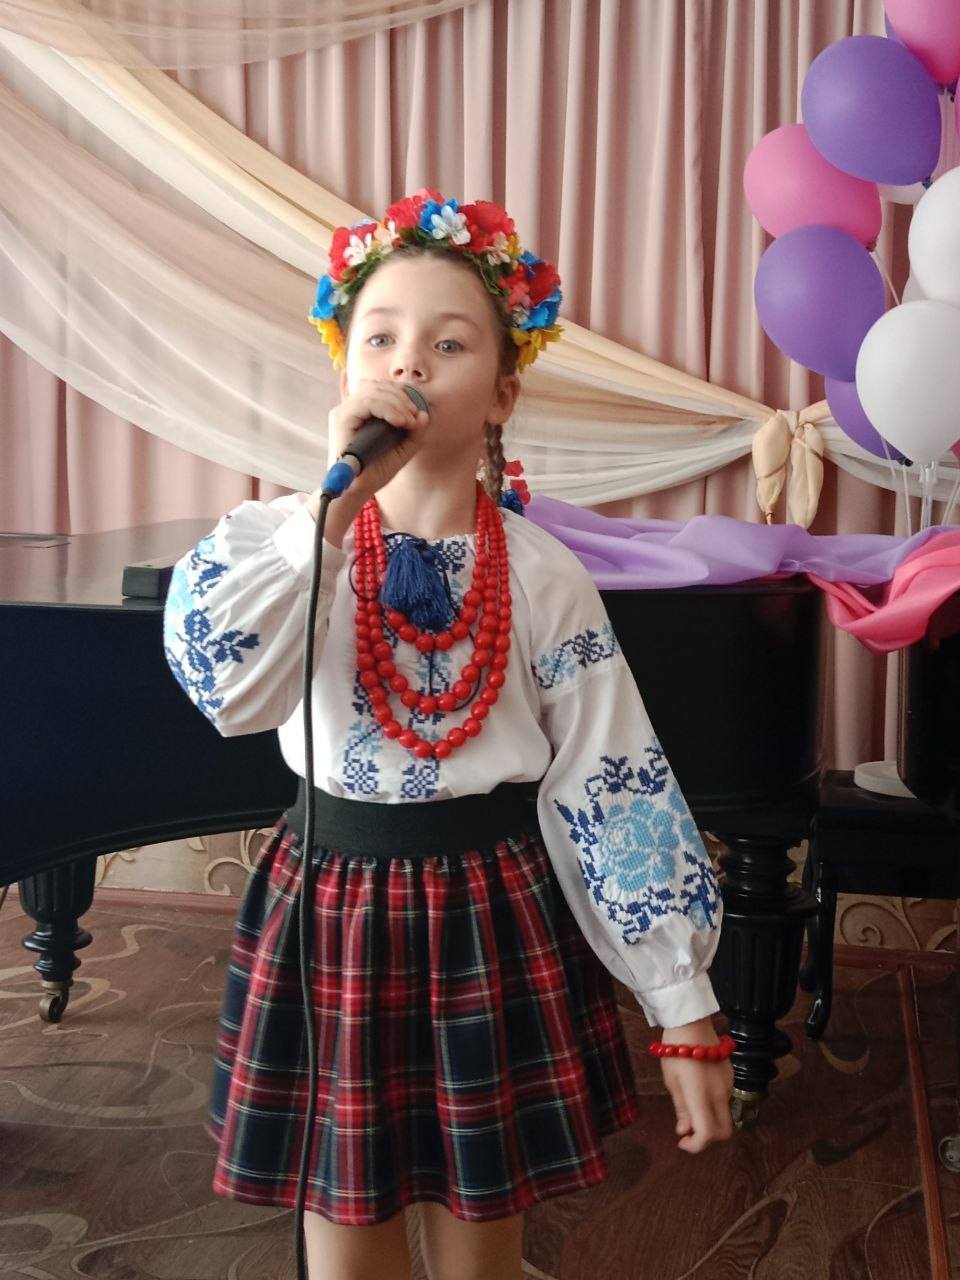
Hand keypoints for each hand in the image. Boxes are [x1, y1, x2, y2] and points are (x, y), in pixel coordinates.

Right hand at [326, 378, 430, 501]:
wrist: (355, 491)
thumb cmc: (375, 472)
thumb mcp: (401, 451)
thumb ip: (414, 434)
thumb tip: (424, 415)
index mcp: (362, 412)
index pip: (380, 388)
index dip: (401, 393)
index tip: (416, 411)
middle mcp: (351, 408)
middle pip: (377, 385)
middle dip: (401, 397)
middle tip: (414, 417)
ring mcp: (344, 412)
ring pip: (373, 390)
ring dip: (397, 402)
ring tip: (408, 421)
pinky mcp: (342, 419)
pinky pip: (367, 403)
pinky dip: (387, 409)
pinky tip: (400, 422)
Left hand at [659, 1017, 734, 1153]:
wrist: (691, 1022)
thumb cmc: (675, 1050)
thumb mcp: (672, 1081)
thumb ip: (681, 1109)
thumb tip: (685, 1131)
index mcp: (702, 1095)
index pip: (707, 1133)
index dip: (696, 1146)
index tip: (682, 1142)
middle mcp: (720, 1093)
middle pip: (725, 1131)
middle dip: (708, 1138)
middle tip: (689, 1130)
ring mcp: (729, 1085)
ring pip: (725, 1116)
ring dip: (710, 1121)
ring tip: (689, 1108)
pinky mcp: (731, 1077)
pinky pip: (725, 1100)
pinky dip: (713, 1106)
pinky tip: (699, 1093)